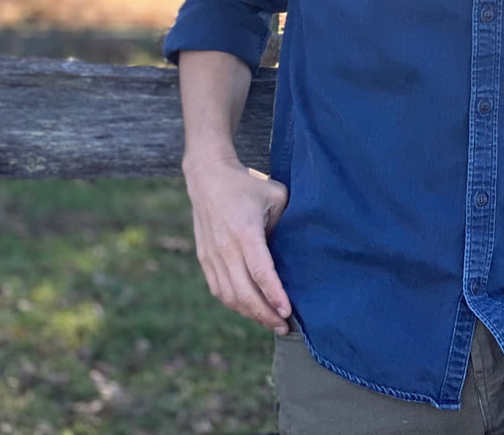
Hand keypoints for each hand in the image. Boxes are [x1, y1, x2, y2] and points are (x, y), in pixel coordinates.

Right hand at [183, 156, 291, 331]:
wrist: (208, 178)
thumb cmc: (248, 186)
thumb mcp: (276, 195)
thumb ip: (287, 222)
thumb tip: (298, 249)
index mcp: (245, 232)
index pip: (261, 272)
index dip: (274, 295)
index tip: (288, 312)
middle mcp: (225, 248)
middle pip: (244, 292)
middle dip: (265, 314)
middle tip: (284, 326)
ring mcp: (212, 256)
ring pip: (230, 297)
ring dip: (250, 314)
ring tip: (271, 322)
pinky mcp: (205, 259)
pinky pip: (219, 290)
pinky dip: (235, 304)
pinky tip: (252, 310)